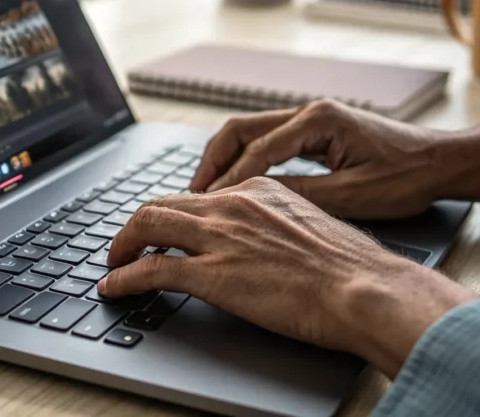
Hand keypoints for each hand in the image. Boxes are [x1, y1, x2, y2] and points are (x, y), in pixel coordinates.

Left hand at [97, 178, 478, 376]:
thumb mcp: (310, 226)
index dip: (171, 214)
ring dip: (121, 246)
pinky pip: (151, 270)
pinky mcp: (213, 274)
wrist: (366, 288)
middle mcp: (233, 205)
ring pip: (147, 226)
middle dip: (136, 225)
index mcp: (258, 191)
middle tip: (125, 245)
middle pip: (162, 204)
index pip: (197, 195)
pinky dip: (123, 277)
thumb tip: (263, 243)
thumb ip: (277, 225)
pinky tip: (113, 287)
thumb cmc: (352, 268)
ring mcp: (220, 238)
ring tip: (112, 263)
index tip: (162, 231)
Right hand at [190, 99, 444, 218]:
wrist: (442, 163)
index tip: (209, 206)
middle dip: (213, 160)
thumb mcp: (353, 195)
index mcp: (318, 119)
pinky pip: (268, 141)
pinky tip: (236, 184)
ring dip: (225, 159)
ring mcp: (311, 119)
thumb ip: (302, 196)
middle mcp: (309, 112)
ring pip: (251, 133)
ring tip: (206, 189)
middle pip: (241, 129)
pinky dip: (245, 161)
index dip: (231, 181)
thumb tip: (255, 202)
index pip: (258, 150)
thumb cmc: (408, 177)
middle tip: (193, 192)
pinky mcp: (315, 132)